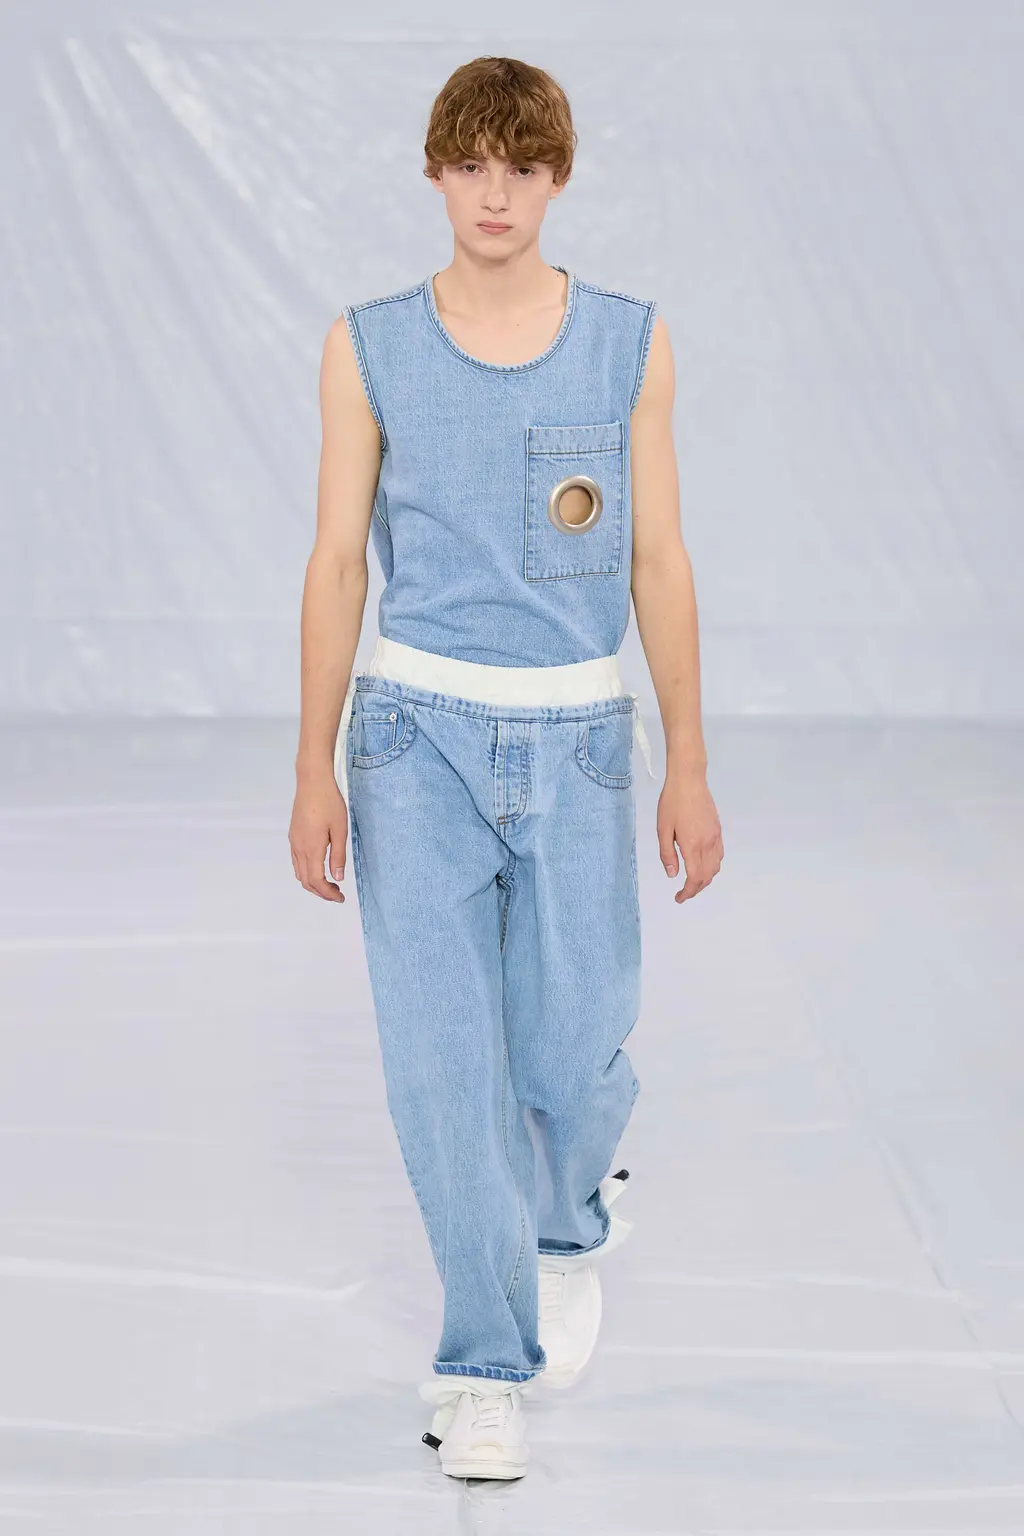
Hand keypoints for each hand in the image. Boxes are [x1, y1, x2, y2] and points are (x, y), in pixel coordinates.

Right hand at [289, 770, 348, 901]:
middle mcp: (298, 848)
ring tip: (330, 883)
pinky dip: (306, 871)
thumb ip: (338, 855)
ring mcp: (294, 841)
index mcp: (311, 848)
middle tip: (337, 894)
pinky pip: (296, 861)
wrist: (312, 781)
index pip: (316, 881)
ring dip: (313, 882)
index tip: (341, 898)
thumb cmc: (329, 803)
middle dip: (320, 892)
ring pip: (299, 872)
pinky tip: (319, 867)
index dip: (327, 894)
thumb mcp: (340, 830)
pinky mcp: (293, 835)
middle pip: (305, 880)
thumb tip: (337, 878)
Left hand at [657, 772, 723, 902]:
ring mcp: (715, 836)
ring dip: (705, 879)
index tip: (679, 898)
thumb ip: (667, 854)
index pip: (694, 878)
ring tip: (692, 881)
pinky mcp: (718, 830)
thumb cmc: (671, 802)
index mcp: (692, 845)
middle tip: (683, 893)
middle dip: (696, 889)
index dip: (688, 892)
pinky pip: (719, 855)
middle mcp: (707, 843)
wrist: (689, 780)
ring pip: (716, 867)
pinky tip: (702, 864)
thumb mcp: (662, 829)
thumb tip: (672, 874)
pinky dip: (712, 866)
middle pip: (707, 876)